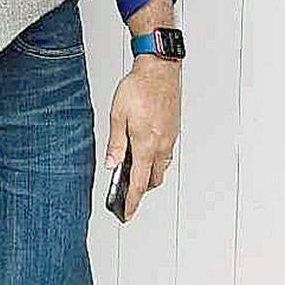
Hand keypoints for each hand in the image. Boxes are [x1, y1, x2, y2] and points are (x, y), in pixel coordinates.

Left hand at [106, 57, 181, 219]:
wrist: (160, 71)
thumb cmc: (139, 89)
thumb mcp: (118, 115)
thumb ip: (115, 143)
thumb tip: (111, 164)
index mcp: (146, 145)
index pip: (138, 183)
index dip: (132, 201)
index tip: (127, 213)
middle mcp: (162, 147)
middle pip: (152, 179)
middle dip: (140, 188)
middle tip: (124, 189)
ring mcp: (170, 139)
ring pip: (160, 167)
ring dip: (148, 173)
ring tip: (131, 168)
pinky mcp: (173, 131)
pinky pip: (164, 154)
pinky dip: (154, 159)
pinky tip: (143, 149)